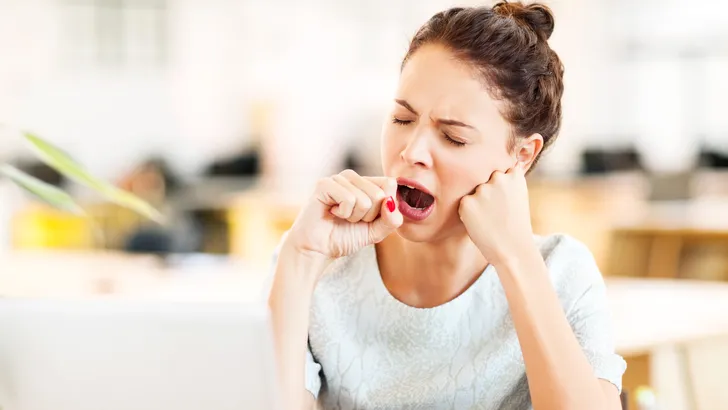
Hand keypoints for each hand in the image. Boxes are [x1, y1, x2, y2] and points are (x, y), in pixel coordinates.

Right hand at [285, 169, 402, 262]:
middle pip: (380, 194)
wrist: (318, 249)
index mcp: (366, 183)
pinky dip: (343, 213)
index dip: (384, 208)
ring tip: (340, 217)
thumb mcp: (376, 231)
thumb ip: (391, 220)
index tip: (367, 219)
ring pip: (365, 199)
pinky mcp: (325, 184)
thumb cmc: (344, 237)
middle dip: (368, 216)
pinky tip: (332, 213)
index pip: (390, 184)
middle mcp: (353, 177)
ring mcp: (338, 178)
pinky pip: (349, 199)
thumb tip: (391, 202)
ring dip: (354, 217)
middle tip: (351, 219)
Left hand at [458, 166, 533, 266]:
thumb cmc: (516, 226)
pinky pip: (464, 204)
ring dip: (477, 202)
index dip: (500, 187)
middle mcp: (498, 178)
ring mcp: (482, 190)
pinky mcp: (467, 202)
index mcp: (514, 176)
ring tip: (489, 219)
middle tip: (496, 212)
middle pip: (485, 180)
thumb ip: (507, 183)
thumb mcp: (518, 197)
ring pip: (474, 192)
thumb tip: (489, 176)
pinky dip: (468, 213)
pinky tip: (481, 223)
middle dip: (487, 192)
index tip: (505, 200)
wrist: (512, 249)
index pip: (501, 171)